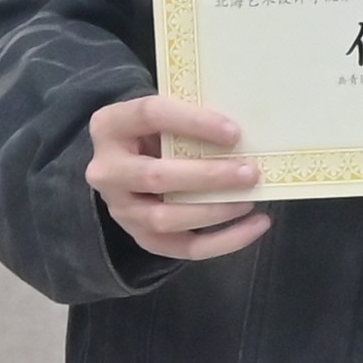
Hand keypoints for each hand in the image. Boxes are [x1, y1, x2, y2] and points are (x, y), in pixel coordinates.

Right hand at [85, 91, 263, 263]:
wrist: (127, 161)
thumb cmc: (154, 131)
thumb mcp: (161, 115)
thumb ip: (189, 119)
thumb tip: (243, 136)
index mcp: (110, 126)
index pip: (149, 115)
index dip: (193, 123)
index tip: (234, 132)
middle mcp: (107, 171)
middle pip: (156, 176)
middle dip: (208, 177)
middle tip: (249, 174)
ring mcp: (120, 209)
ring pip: (166, 218)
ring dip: (214, 211)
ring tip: (250, 200)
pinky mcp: (140, 237)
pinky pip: (183, 247)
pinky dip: (224, 241)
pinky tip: (255, 226)